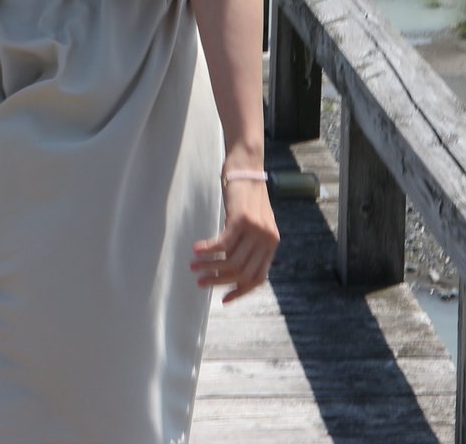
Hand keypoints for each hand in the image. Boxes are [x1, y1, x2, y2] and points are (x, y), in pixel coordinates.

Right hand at [192, 178, 278, 303]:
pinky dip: (208, 250)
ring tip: (194, 267)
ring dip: (209, 267)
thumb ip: (250, 244)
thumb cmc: (246, 195)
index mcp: (271, 244)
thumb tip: (231, 269)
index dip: (240, 291)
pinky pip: (223, 243)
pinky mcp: (242, 219)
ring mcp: (256, 230)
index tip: (223, 299)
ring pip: (231, 261)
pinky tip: (196, 250)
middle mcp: (267, 239)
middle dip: (218, 281)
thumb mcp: (254, 223)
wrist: (247, 166)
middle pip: (242, 272)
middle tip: (200, 282)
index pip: (258, 278)